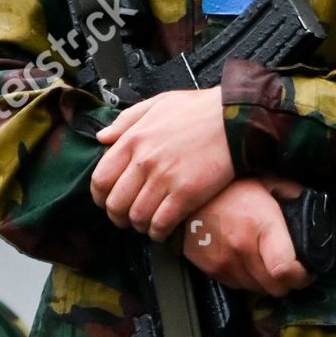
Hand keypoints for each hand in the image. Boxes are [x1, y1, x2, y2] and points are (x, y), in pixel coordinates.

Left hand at [91, 87, 233, 237]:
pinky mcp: (186, 194)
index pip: (100, 179)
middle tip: (127, 218)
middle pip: (115, 204)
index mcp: (133, 139)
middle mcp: (144, 161)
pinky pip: (161, 224)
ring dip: (139, 225)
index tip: (108, 201)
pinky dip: (158, 232)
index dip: (100, 197)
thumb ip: (126, 120)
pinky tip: (163, 229)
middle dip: (118, 216)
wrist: (235, 119)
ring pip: (137, 217)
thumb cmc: (200, 110)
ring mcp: (164, 179)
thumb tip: (102, 137)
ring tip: (147, 223)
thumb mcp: (158, 103)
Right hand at [183, 176, 312, 296]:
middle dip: (288, 283)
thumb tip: (315, 205)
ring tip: (270, 264)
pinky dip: (249, 280)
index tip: (308, 272)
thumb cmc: (231, 186)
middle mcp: (243, 249)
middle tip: (292, 270)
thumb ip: (293, 194)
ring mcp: (225, 262)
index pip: (285, 270)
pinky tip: (250, 262)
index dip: (302, 277)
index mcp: (261, 226)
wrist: (187, 196)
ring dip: (268, 282)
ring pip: (257, 290)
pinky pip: (238, 286)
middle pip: (274, 288)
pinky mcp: (212, 269)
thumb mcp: (267, 181)